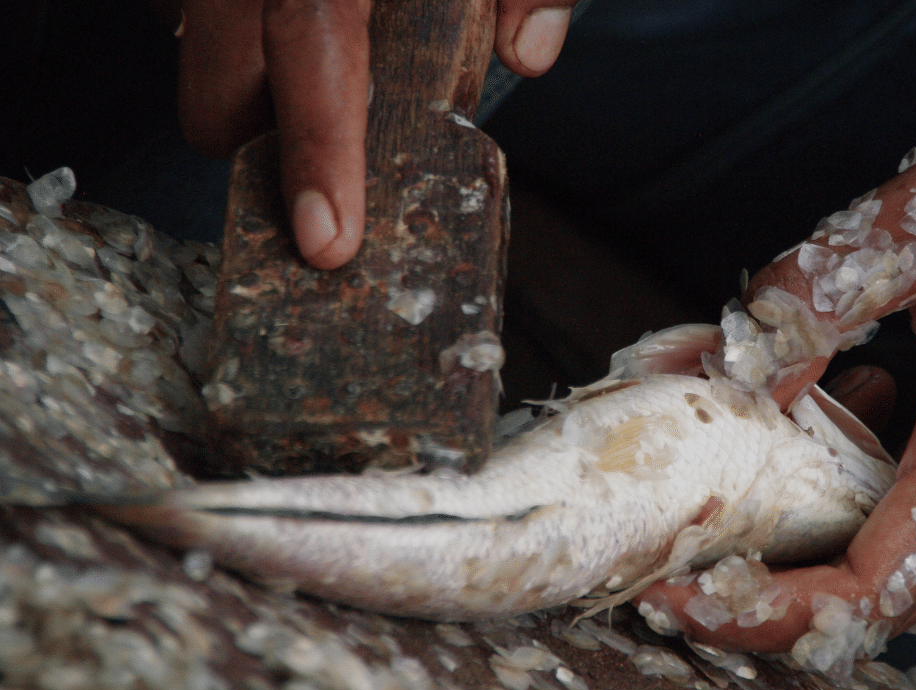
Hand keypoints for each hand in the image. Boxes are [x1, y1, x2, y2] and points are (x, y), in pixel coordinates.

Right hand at [173, 0, 575, 267]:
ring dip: (248, 90)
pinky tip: (287, 24)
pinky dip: (231, 42)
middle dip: (264, 144)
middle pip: (221, 86)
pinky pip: (183, 19)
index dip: (316, 146)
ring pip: (193, 58)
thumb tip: (529, 54)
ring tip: (321, 63)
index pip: (311, 39)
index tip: (325, 238)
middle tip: (332, 152)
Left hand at [637, 48, 915, 655]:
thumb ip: (830, 286)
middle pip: (871, 590)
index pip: (867, 590)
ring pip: (897, 546)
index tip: (686, 592)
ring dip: (815, 515)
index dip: (766, 612)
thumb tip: (739, 360)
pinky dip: (867, 469)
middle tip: (685, 531)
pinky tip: (857, 389)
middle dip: (768, 578)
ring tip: (755, 444)